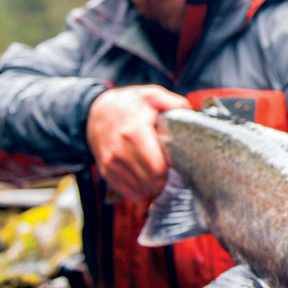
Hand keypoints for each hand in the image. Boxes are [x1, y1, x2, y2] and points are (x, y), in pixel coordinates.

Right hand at [86, 85, 189, 201]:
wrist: (97, 110)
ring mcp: (110, 162)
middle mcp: (120, 150)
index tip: (175, 164)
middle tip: (169, 172)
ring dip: (152, 187)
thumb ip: (174, 103)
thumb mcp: (152, 95)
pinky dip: (138, 191)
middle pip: (150, 181)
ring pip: (139, 189)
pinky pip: (126, 191)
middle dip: (164, 181)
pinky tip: (145, 181)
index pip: (157, 168)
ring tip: (158, 176)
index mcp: (134, 133)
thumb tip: (190, 113)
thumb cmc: (129, 104)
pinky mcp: (105, 170)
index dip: (170, 171)